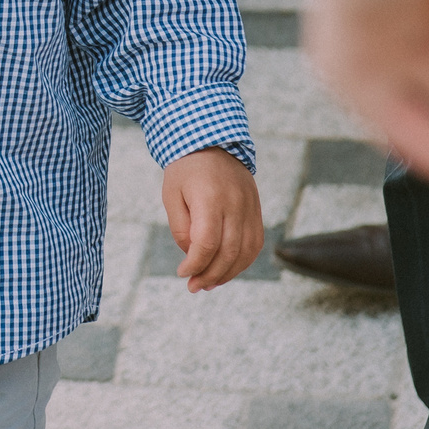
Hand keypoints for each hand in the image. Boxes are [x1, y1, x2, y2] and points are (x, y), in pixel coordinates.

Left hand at [161, 147, 264, 292]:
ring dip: (228, 273)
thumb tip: (193, 256)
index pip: (207, 243)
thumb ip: (181, 229)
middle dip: (210, 275)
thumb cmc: (186, 170)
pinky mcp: (257, 210)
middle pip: (228, 252)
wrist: (212, 142)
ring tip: (210, 283)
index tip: (182, 273)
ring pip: (246, 252)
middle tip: (194, 287)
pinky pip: (255, 243)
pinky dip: (243, 261)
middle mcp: (235, 203)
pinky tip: (227, 269)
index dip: (195, 264)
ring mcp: (250, 207)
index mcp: (210, 198)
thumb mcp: (171, 195)